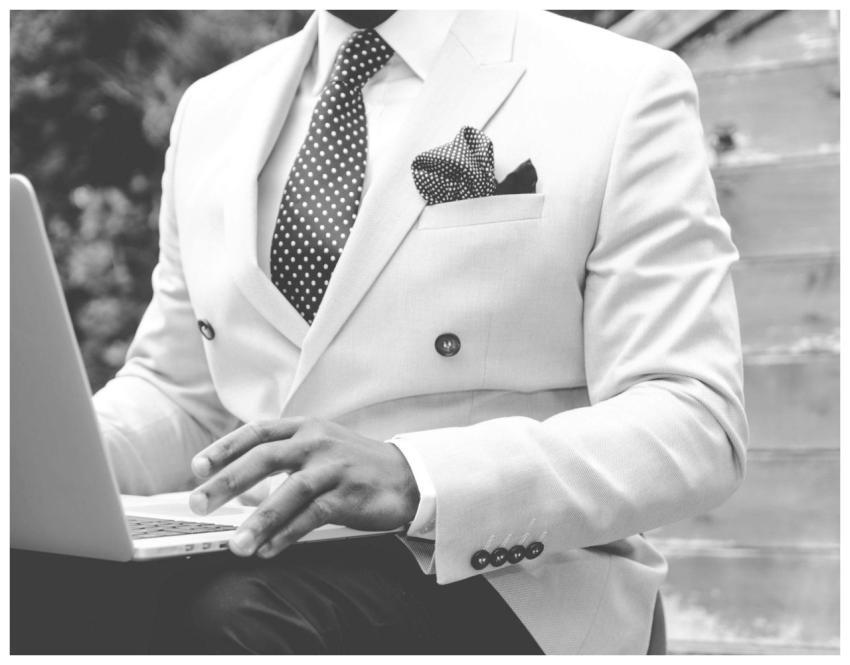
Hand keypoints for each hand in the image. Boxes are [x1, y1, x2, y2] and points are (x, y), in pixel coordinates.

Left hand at [188, 418, 419, 557]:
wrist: (406, 476)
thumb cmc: (354, 465)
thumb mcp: (319, 449)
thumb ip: (283, 460)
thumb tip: (238, 488)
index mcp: (306, 428)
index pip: (257, 432)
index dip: (224, 448)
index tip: (196, 468)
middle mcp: (317, 442)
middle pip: (264, 458)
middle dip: (227, 482)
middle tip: (199, 503)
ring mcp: (335, 467)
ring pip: (289, 491)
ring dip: (259, 520)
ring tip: (236, 545)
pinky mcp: (350, 493)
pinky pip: (313, 515)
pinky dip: (288, 534)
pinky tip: (269, 549)